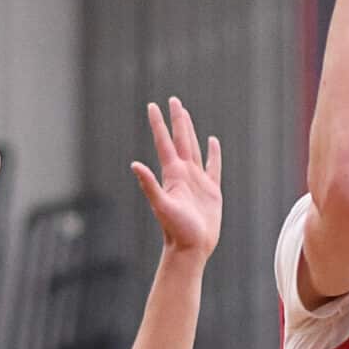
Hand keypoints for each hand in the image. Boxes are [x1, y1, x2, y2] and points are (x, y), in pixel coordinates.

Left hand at [132, 98, 223, 259]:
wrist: (191, 248)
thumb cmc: (176, 230)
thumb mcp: (162, 205)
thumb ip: (149, 185)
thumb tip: (134, 165)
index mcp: (172, 174)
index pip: (164, 142)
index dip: (158, 124)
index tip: (153, 105)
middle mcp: (184, 174)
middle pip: (180, 140)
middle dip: (177, 120)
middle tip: (173, 100)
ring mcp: (197, 181)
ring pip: (194, 149)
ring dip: (190, 131)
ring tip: (186, 115)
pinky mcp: (211, 191)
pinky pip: (213, 167)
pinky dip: (214, 154)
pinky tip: (212, 142)